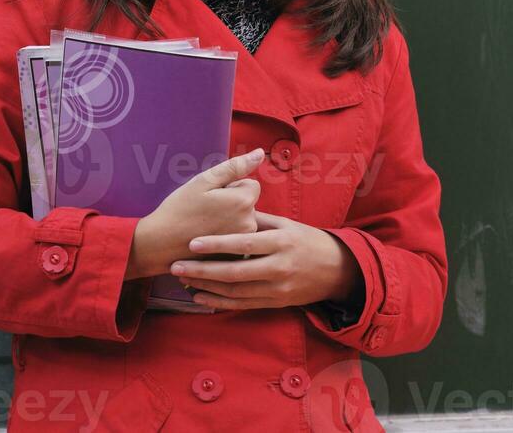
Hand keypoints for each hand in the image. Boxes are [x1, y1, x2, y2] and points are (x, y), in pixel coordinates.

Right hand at [125, 148, 263, 279]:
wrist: (160, 243)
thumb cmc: (180, 208)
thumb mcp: (204, 181)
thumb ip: (235, 166)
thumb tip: (260, 153)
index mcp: (244, 201)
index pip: (250, 185)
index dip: (231, 187)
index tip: (213, 196)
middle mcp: (249, 223)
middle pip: (248, 203)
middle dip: (232, 203)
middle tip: (206, 210)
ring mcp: (243, 242)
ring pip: (243, 219)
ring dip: (229, 218)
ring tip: (205, 224)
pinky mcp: (236, 255)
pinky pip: (238, 236)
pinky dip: (226, 234)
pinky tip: (208, 236)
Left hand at [168, 210, 363, 310]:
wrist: (335, 270)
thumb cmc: (306, 240)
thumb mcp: (286, 224)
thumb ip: (257, 220)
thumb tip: (231, 207)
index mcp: (280, 241)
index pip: (244, 244)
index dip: (217, 244)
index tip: (192, 242)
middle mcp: (278, 267)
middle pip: (235, 272)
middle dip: (203, 270)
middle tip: (177, 266)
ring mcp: (277, 289)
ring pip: (236, 291)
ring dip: (207, 287)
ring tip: (183, 280)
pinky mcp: (275, 303)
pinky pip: (243, 304)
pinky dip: (220, 302)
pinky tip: (201, 297)